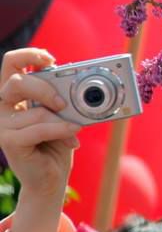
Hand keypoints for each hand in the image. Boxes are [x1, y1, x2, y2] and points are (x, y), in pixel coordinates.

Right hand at [0, 48, 80, 200]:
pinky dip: (60, 131)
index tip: (51, 59)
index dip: (29, 55)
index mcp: (16, 94)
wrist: (52, 176)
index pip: (11, 64)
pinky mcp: (9, 142)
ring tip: (75, 129)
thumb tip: (82, 81)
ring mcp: (3, 125)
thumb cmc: (58, 141)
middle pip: (16, 82)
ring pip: (35, 112)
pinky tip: (73, 136)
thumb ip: (65, 96)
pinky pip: (38, 130)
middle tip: (64, 102)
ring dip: (61, 121)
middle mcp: (3, 107)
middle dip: (44, 88)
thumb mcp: (64, 113)